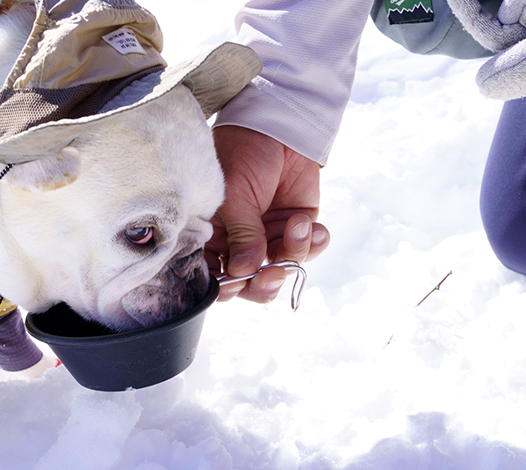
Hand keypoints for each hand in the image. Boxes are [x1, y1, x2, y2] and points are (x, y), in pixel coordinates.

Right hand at [206, 125, 329, 302]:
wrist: (278, 127)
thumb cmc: (242, 155)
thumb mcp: (234, 195)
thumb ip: (241, 235)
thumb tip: (243, 272)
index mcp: (212, 237)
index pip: (215, 276)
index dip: (227, 285)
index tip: (239, 279)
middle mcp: (238, 243)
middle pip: (249, 284)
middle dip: (263, 284)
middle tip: (274, 273)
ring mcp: (268, 238)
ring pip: (279, 270)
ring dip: (292, 253)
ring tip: (298, 225)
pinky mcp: (295, 229)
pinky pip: (306, 251)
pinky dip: (312, 244)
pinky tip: (314, 227)